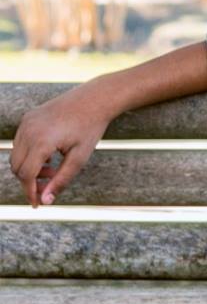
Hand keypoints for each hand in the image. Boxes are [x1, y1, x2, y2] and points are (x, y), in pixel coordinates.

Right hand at [9, 86, 112, 206]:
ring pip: (16, 155)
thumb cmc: (90, 129)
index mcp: (42, 141)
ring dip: (30, 168)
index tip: (38, 204)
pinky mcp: (28, 117)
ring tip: (53, 168)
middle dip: (30, 180)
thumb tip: (46, 201)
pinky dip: (30, 154)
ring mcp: (26, 122)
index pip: (26, 175)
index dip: (30, 192)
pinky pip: (20, 142)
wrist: (94, 99)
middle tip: (50, 184)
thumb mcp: (79, 158)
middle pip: (16, 167)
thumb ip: (61, 180)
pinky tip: (49, 156)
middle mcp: (29, 130)